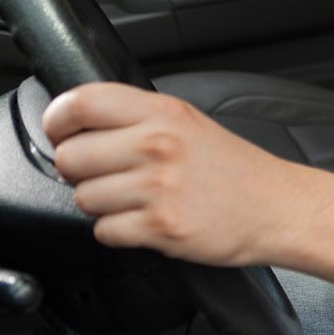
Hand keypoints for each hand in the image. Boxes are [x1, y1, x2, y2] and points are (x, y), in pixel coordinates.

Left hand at [43, 82, 295, 266]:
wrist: (275, 206)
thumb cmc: (232, 167)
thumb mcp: (188, 121)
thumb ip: (137, 116)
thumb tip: (80, 122)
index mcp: (162, 112)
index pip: (80, 103)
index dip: (58, 120)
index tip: (61, 132)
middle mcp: (158, 144)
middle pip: (70, 157)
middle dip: (78, 171)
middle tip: (102, 173)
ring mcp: (158, 187)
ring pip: (84, 198)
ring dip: (100, 204)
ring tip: (132, 199)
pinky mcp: (161, 227)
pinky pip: (104, 232)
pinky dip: (118, 232)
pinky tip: (143, 220)